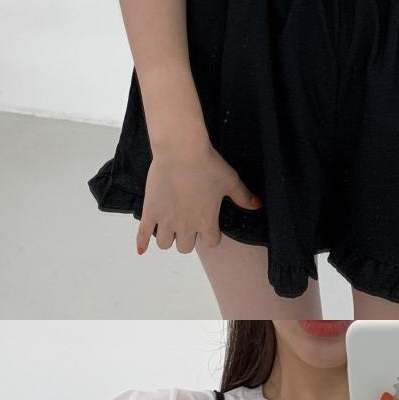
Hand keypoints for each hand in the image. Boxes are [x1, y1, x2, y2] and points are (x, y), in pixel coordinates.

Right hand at [137, 116, 261, 256]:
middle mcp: (186, 226)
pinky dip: (141, 243)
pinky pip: (143, 235)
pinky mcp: (150, 212)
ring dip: (168, 238)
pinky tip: (141, 249)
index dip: (211, 234)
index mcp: (207, 222)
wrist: (181, 151)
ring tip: (170, 226)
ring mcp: (166, 221)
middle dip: (187, 237)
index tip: (208, 225)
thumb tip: (257, 205)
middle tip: (187, 223)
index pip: (211, 243)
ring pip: (165, 244)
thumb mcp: (230, 180)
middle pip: (186, 247)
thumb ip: (243, 196)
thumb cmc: (208, 164)